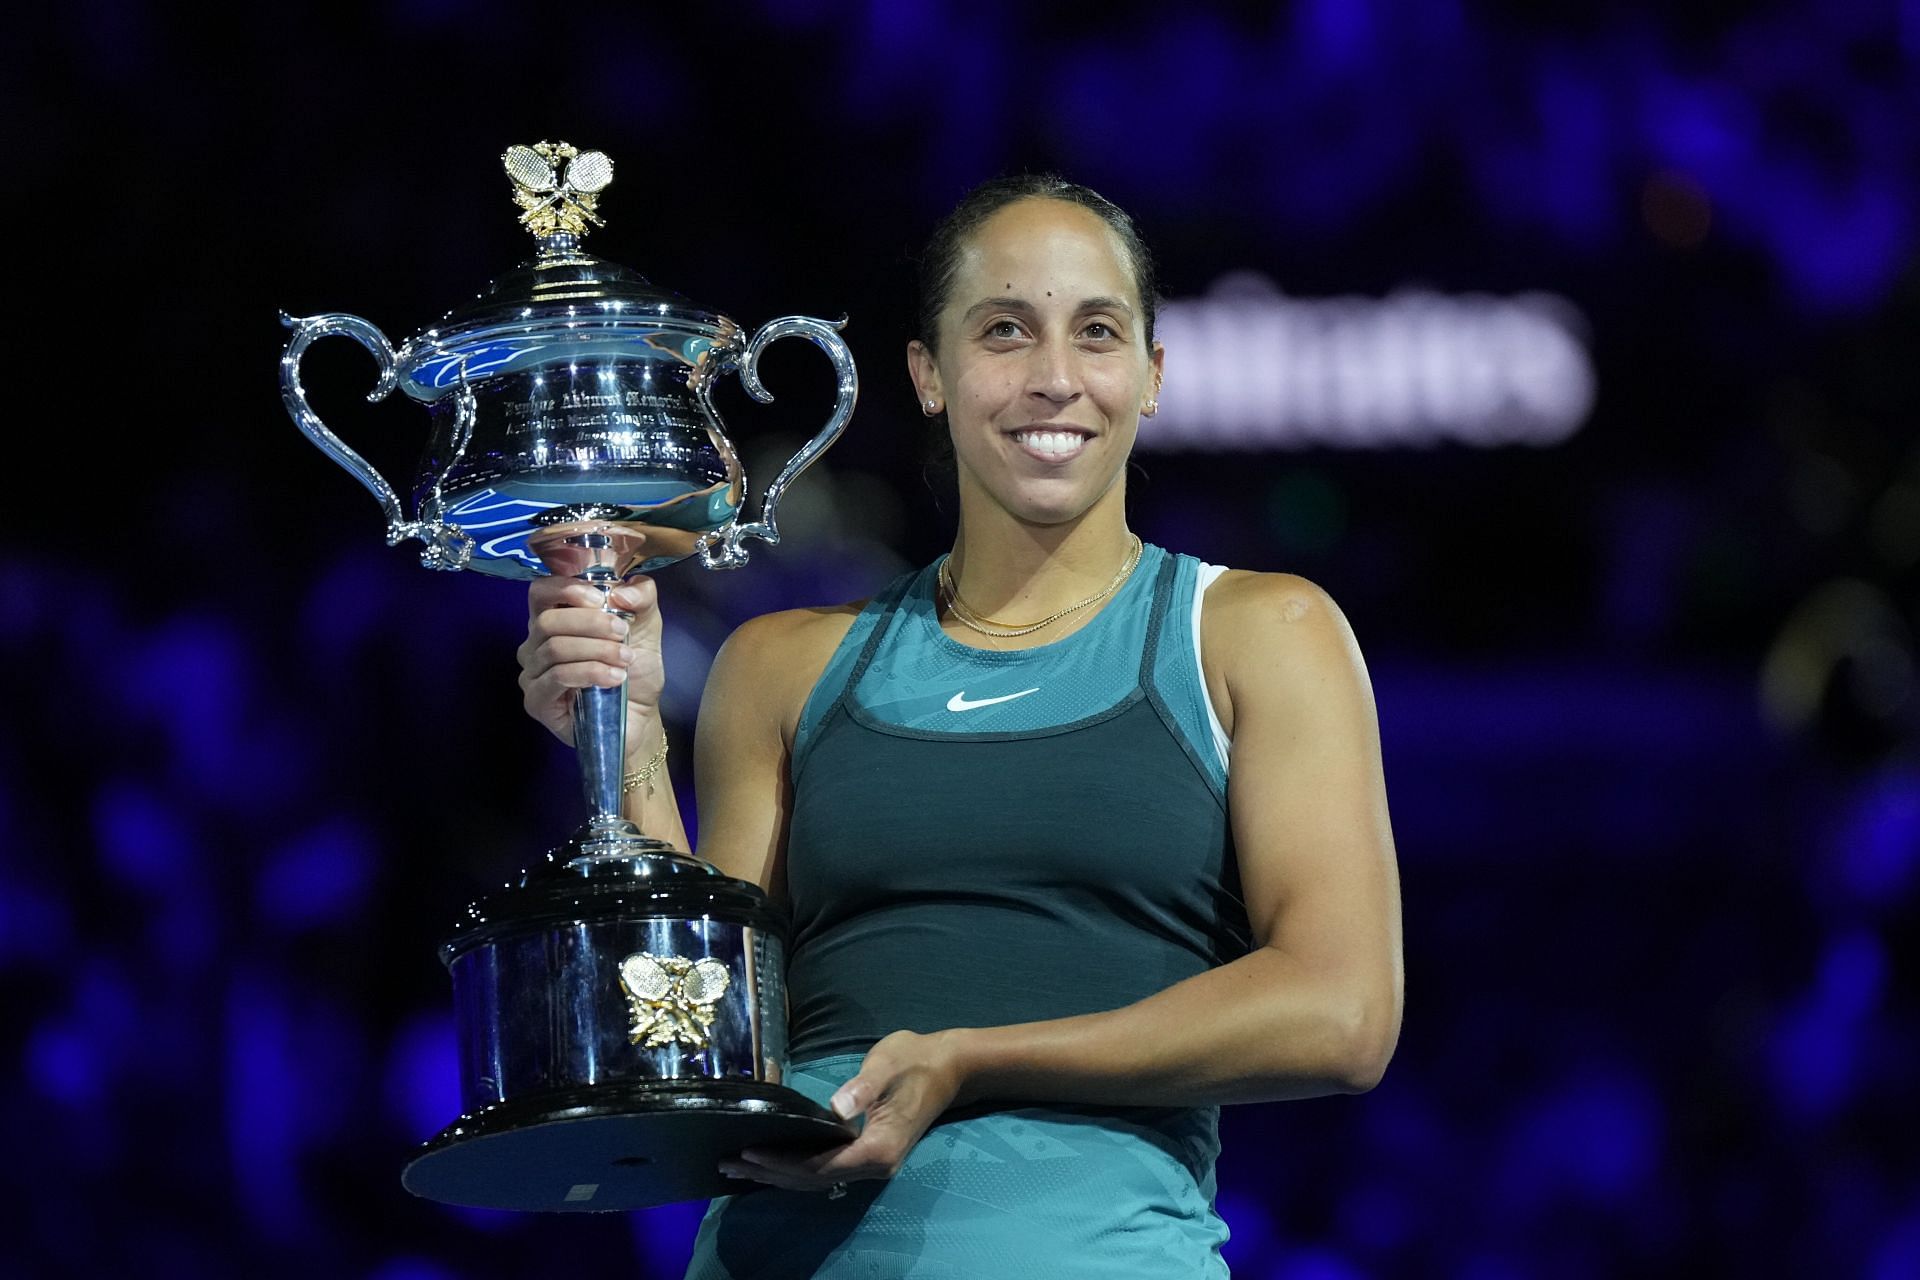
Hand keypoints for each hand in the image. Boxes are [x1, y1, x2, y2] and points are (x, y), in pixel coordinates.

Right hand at [516, 575, 665, 751]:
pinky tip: (614, 678)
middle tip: (623, 632)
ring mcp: (532, 674)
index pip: (540, 591)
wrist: (640, 715)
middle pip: (547, 620)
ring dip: (596, 650)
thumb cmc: (635, 669)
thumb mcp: (646, 625)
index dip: (566, 589)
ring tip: (626, 660)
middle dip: (590, 623)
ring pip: (554, 648)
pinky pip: (556, 677)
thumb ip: (642, 597)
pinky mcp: (536, 701)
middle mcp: (535, 644)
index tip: (601, 598)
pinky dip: (589, 672)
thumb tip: (623, 591)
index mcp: (555, 619)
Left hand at [720, 1029, 969, 1191]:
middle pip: (814, 1179)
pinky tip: (774, 1163)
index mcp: (879, 1148)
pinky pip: (826, 1170)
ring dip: (779, 1175)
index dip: (783, 1163)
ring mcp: (873, 1164)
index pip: (821, 1165)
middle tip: (729, 1165)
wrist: (946, 1067)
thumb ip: (862, 1088)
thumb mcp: (887, 1065)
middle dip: (771, 1174)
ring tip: (740, 1168)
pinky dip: (796, 1169)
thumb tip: (837, 1109)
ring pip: (818, 1179)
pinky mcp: (868, 1155)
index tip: (749, 1152)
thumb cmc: (915, 1060)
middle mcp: (876, 1166)